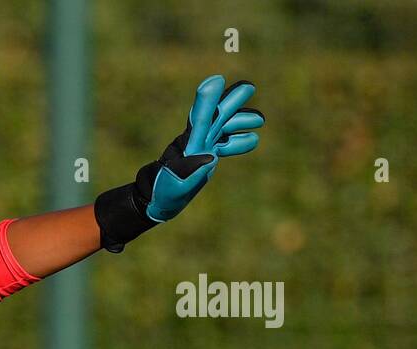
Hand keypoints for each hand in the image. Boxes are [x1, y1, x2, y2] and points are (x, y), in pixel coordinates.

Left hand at [95, 74, 264, 251]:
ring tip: (259, 121)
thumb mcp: (173, 185)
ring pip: (225, 126)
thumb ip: (189, 171)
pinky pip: (226, 143)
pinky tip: (252, 139)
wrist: (158, 200)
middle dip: (232, 101)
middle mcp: (197, 141)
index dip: (208, 100)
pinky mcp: (208, 156)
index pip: (200, 119)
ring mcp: (204, 147)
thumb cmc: (162, 192)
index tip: (215, 81)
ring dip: (241, 121)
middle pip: (217, 116)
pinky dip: (239, 141)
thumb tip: (211, 157)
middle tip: (248, 87)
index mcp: (188, 145)